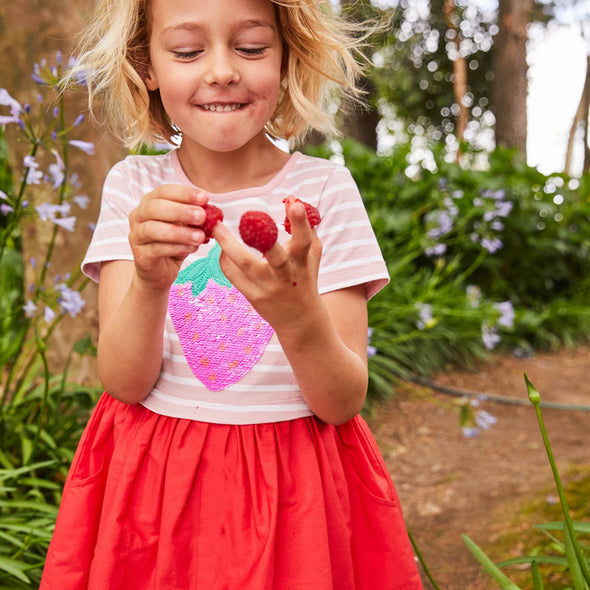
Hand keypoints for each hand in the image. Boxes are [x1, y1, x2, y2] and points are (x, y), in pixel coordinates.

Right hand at [128, 184, 208, 290]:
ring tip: (200, 237)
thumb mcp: (187, 227)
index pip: (164, 191)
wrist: (161, 271)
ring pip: (154, 229)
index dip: (185, 193)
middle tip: (202, 216)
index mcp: (150, 202)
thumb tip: (212, 212)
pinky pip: (156, 249)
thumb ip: (195, 217)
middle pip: (155, 208)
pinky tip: (192, 248)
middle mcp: (138, 216)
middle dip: (181, 211)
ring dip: (180, 232)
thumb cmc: (175, 242)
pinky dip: (177, 248)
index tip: (205, 198)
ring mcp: (136, 236)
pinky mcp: (139, 255)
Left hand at [211, 200, 322, 329]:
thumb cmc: (305, 278)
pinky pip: (234, 276)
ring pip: (246, 264)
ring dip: (229, 245)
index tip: (293, 202)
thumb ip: (308, 229)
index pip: (304, 241)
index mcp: (302, 262)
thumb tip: (296, 201)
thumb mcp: (312, 256)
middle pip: (273, 255)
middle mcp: (285, 275)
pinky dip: (226, 261)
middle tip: (245, 215)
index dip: (299, 222)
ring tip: (215, 228)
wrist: (300, 319)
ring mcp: (268, 287)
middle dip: (260, 235)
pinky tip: (221, 250)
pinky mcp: (253, 296)